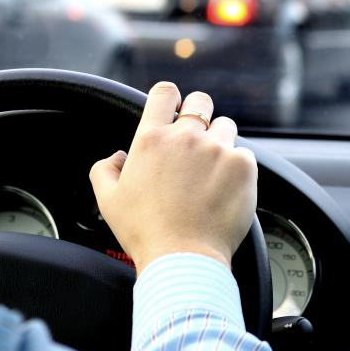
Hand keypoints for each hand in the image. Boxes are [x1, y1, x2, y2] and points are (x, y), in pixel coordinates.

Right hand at [89, 82, 257, 273]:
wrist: (183, 258)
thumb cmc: (145, 232)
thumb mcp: (108, 199)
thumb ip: (105, 168)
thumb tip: (118, 156)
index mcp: (152, 140)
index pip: (164, 93)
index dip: (170, 97)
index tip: (174, 107)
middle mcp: (186, 137)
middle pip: (200, 101)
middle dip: (199, 113)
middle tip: (197, 139)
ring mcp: (217, 149)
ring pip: (226, 127)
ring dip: (220, 141)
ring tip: (212, 171)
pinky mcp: (243, 165)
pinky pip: (244, 154)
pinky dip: (237, 166)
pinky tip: (225, 188)